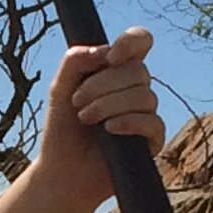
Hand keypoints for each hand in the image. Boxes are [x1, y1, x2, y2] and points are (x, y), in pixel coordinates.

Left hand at [38, 26, 164, 195]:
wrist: (62, 171)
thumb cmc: (63, 129)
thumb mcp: (60, 89)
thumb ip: (75, 62)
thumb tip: (104, 50)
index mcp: (117, 70)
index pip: (140, 42)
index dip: (132, 42)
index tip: (111, 57)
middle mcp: (135, 89)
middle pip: (138, 71)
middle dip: (102, 85)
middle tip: (77, 102)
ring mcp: (146, 114)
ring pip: (144, 96)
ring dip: (109, 105)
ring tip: (85, 118)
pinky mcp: (152, 140)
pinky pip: (152, 122)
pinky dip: (128, 123)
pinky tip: (109, 130)